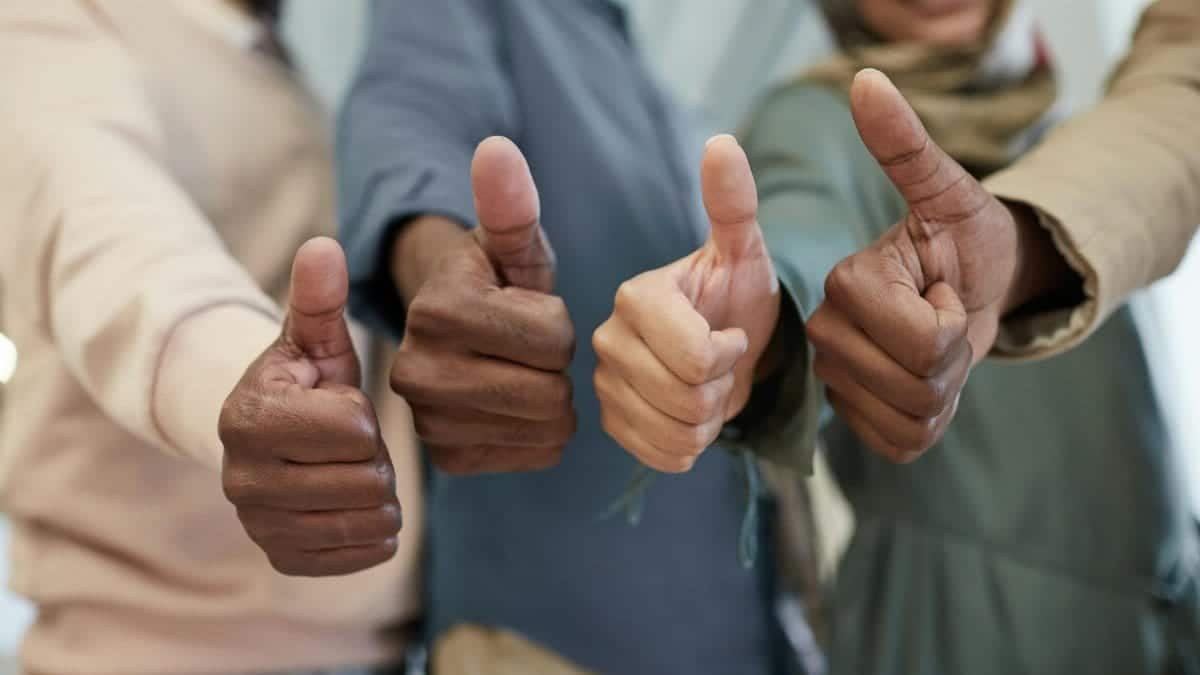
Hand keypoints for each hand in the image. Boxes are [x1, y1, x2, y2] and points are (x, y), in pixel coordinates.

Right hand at [219, 237, 401, 575]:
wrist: (271, 440)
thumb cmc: (305, 383)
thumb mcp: (313, 338)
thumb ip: (319, 297)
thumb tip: (322, 245)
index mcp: (248, 416)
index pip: (352, 427)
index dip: (364, 415)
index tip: (344, 406)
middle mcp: (240, 479)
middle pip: (364, 479)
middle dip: (376, 458)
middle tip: (356, 445)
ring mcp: (258, 525)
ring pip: (366, 520)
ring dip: (380, 496)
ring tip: (357, 470)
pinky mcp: (282, 558)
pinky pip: (360, 557)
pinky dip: (375, 533)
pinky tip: (359, 504)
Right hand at [389, 137, 575, 474]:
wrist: (453, 334)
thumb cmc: (493, 283)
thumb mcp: (509, 244)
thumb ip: (510, 204)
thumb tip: (496, 148)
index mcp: (436, 310)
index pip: (554, 339)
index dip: (559, 324)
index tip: (528, 311)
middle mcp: (417, 371)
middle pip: (550, 390)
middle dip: (557, 367)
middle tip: (530, 350)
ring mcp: (427, 422)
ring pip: (548, 426)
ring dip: (554, 400)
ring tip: (523, 373)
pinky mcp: (446, 458)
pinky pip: (537, 455)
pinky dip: (542, 434)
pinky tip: (516, 407)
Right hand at [593, 135, 779, 472]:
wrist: (727, 345)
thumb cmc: (737, 296)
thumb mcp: (745, 252)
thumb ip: (732, 204)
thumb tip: (722, 144)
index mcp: (637, 296)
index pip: (696, 357)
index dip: (729, 354)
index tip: (730, 332)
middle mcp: (607, 338)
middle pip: (687, 399)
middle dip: (721, 387)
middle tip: (720, 363)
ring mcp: (604, 385)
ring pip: (677, 434)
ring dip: (709, 418)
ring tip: (707, 385)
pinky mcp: (610, 425)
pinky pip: (664, 458)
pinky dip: (691, 444)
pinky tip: (689, 413)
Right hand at [807, 69, 1070, 462]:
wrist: (971, 285)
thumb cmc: (964, 238)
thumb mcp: (949, 191)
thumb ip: (905, 145)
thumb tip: (866, 80)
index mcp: (845, 286)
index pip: (923, 341)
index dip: (954, 322)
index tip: (944, 288)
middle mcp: (824, 336)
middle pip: (917, 385)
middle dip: (953, 359)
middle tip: (943, 318)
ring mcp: (835, 382)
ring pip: (912, 419)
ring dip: (946, 391)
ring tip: (936, 350)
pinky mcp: (855, 418)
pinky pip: (903, 444)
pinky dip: (930, 422)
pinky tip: (925, 385)